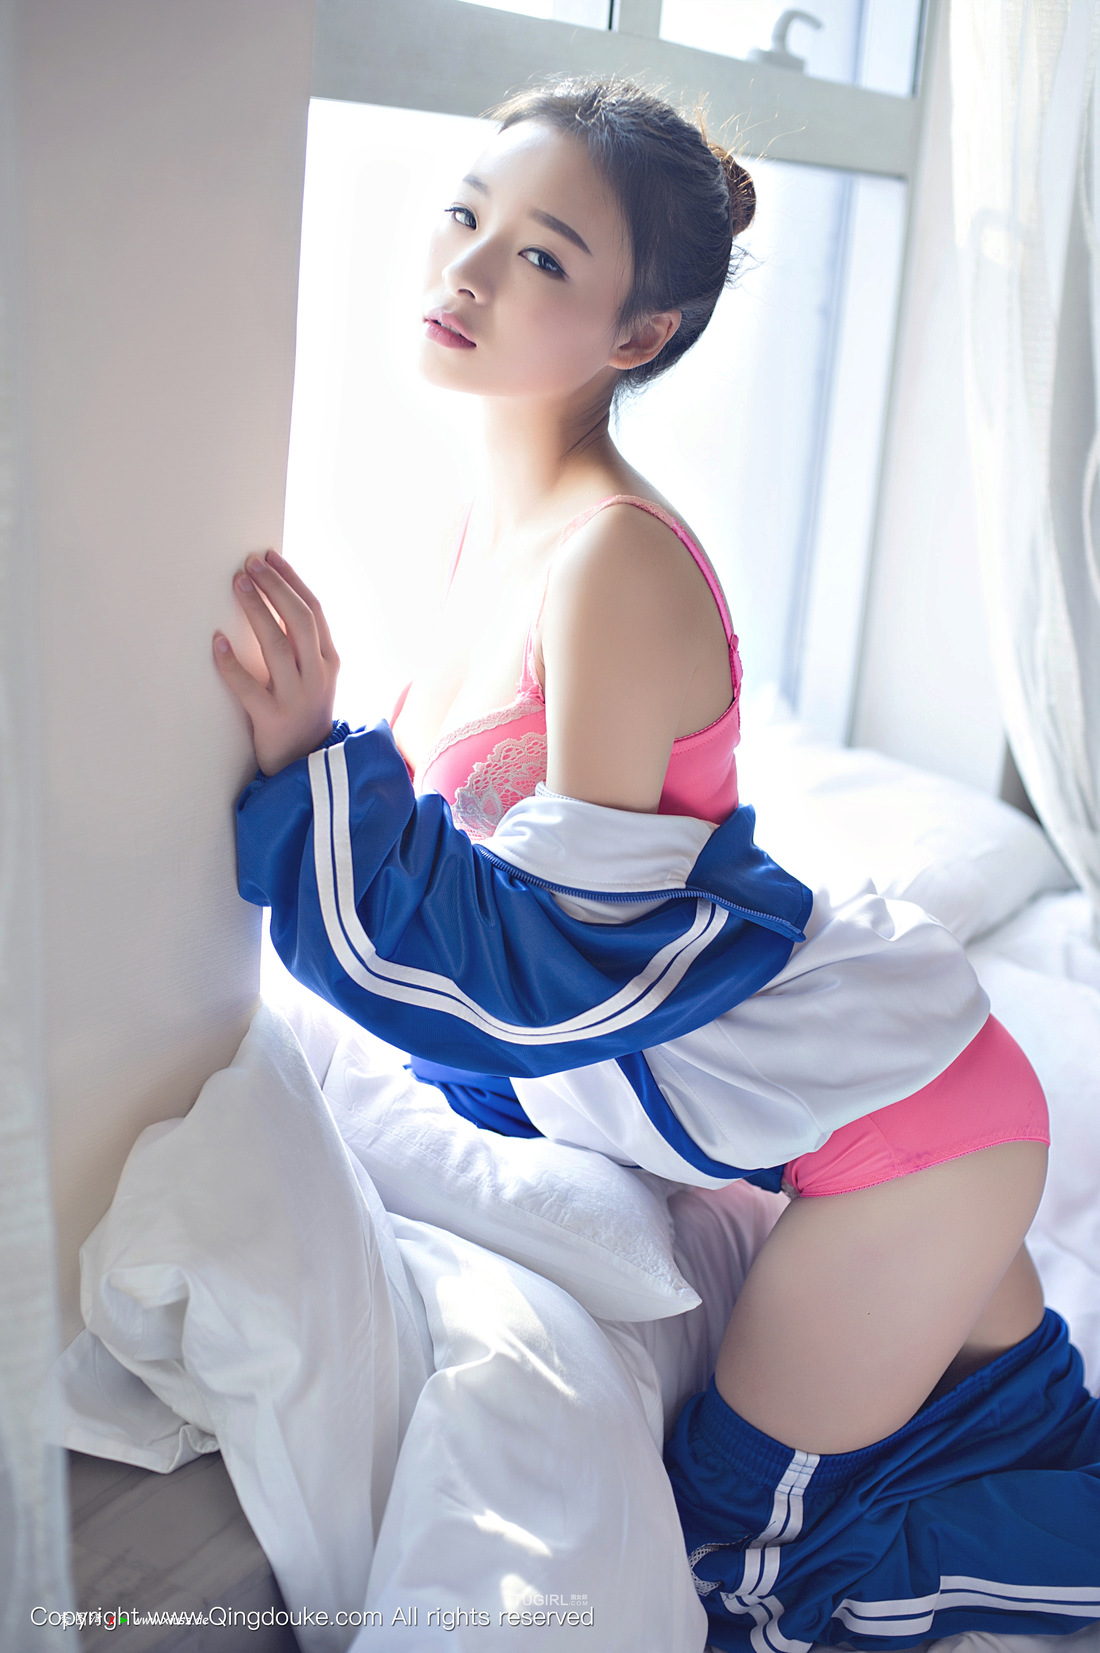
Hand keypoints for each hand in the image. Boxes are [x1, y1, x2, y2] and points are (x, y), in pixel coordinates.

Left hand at [213, 550, 340, 775]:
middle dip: (274, 587)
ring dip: (257, 610)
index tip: (269, 556)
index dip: (291, 580)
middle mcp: (317, 676)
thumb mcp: (315, 677)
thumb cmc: (302, 713)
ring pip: (277, 645)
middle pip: (298, 620)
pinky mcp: (273, 720)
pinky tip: (217, 642)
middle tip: (248, 564)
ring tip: (237, 585)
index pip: (313, 611)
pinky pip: (249, 688)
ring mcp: (297, 698)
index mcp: (329, 662)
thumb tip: (274, 597)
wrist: (306, 766)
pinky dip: (232, 664)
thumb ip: (303, 645)